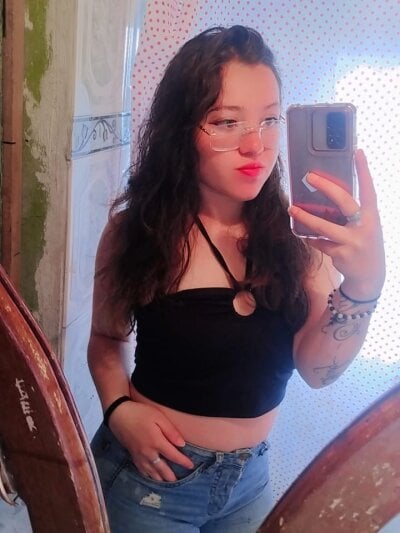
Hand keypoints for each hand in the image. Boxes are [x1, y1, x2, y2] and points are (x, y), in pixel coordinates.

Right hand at [108, 401, 193, 481]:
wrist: (119, 415)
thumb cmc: (140, 413)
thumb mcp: (158, 417)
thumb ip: (171, 431)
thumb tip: (182, 444)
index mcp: (157, 442)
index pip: (173, 456)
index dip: (183, 462)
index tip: (191, 466)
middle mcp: (148, 452)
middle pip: (162, 468)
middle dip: (171, 475)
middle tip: (178, 480)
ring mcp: (139, 455)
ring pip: (151, 471)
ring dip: (160, 478)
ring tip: (166, 482)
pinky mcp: (132, 455)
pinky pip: (141, 469)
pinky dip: (148, 475)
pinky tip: (150, 476)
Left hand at [288, 149, 385, 299]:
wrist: (371, 276)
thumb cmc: (364, 244)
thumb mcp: (365, 227)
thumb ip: (353, 213)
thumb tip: (329, 195)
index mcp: (372, 216)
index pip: (369, 189)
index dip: (363, 171)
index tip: (357, 153)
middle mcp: (365, 227)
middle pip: (344, 202)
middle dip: (326, 187)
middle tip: (309, 176)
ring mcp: (353, 242)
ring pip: (324, 226)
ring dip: (306, 217)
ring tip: (292, 208)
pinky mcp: (341, 254)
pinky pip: (320, 243)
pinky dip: (311, 239)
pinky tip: (304, 235)